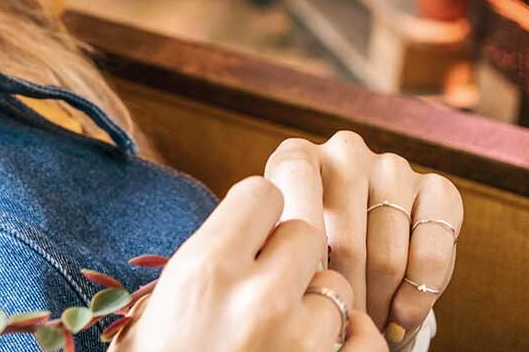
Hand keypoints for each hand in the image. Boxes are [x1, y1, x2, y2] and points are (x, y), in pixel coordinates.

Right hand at [109, 176, 387, 351]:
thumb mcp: (163, 309)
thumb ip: (212, 262)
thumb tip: (254, 223)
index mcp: (205, 270)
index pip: (260, 193)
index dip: (255, 215)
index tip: (247, 237)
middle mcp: (257, 297)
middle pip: (304, 232)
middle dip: (288, 256)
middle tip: (263, 285)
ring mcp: (302, 343)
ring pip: (335, 287)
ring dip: (316, 306)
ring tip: (281, 335)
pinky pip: (365, 337)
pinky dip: (349, 344)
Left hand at [264, 131, 463, 347]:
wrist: (351, 248)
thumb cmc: (307, 250)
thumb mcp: (282, 244)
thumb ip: (285, 250)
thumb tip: (302, 284)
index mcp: (296, 157)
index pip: (295, 201)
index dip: (300, 255)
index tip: (304, 296)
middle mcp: (345, 152)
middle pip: (346, 244)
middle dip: (344, 298)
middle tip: (338, 326)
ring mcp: (393, 167)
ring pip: (388, 258)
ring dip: (378, 304)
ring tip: (365, 324)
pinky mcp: (437, 190)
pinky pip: (432, 256)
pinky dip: (418, 296)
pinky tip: (401, 317)